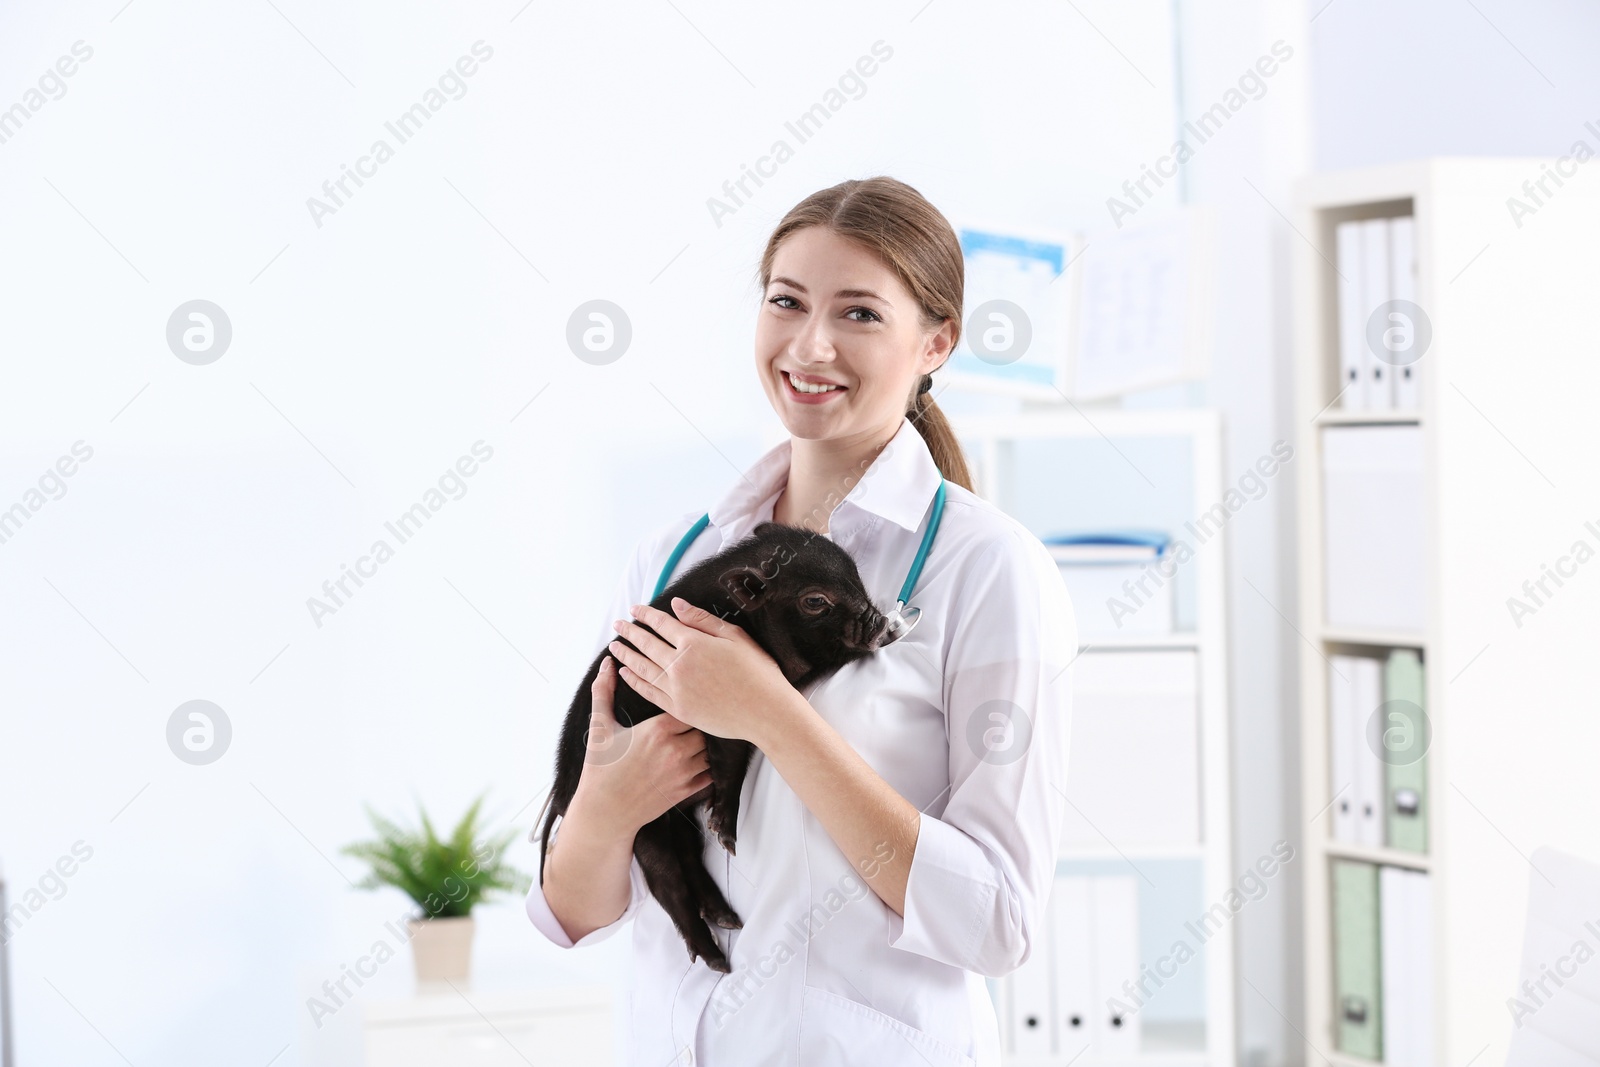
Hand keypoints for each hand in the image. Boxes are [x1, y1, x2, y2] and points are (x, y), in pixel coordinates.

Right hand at [570, 658, 710, 835]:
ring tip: (700, 737)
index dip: (690, 700)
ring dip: (707, 743)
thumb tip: (607, 663)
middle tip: (698, 715)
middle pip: (706, 725)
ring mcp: (683, 772)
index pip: (690, 704)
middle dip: (702, 721)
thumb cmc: (600, 768)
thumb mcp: (600, 727)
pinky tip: (701, 760)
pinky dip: (709, 766)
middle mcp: (675, 750)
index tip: (687, 698)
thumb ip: (603, 691)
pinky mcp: (686, 791)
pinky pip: (711, 774)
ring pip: (711, 749)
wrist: (603, 812)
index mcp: (658, 729)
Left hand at [607, 597, 802, 746]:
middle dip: (629, 632)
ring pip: (642, 668)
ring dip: (626, 655)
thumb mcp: (735, 637)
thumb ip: (702, 620)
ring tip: (614, 646)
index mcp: (694, 643)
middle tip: (617, 625)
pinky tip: (626, 673)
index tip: (634, 609)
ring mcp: (676, 689)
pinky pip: (649, 692)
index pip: (661, 624)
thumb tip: (676, 606)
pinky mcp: (678, 709)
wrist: (766, 713)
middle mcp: (679, 665)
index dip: (646, 615)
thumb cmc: (758, 673)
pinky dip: (634, 681)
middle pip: (646, 644)